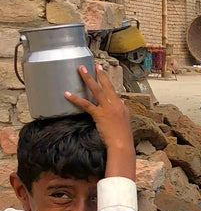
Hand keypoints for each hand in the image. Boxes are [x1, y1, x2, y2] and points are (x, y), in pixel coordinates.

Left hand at [65, 65, 134, 179]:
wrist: (122, 144)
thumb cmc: (123, 137)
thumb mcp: (124, 124)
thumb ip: (118, 117)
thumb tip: (112, 114)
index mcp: (122, 107)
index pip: (114, 93)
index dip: (108, 83)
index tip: (104, 75)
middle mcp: (116, 104)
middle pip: (108, 86)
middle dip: (101, 75)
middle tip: (96, 65)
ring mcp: (108, 108)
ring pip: (97, 90)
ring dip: (88, 78)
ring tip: (81, 70)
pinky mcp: (99, 114)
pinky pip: (86, 104)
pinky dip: (76, 98)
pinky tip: (67, 94)